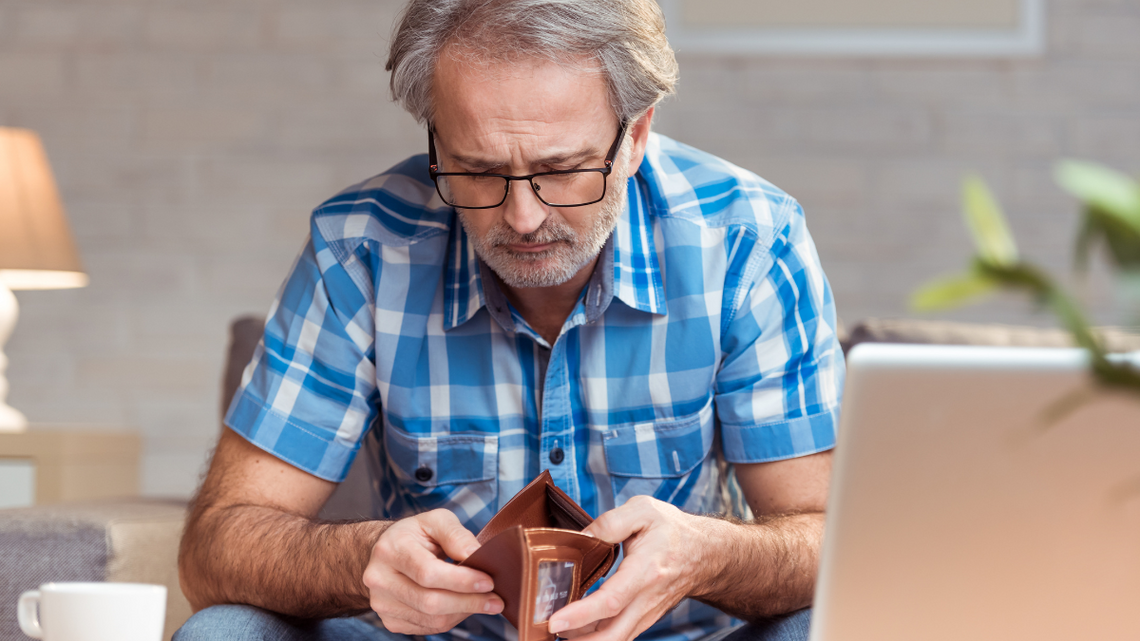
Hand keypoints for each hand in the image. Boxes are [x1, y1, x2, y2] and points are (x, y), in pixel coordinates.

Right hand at [362, 509, 503, 633]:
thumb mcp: (436, 521)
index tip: (488, 582)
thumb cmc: (416, 535)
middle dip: (468, 602)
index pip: (428, 573)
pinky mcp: (390, 620)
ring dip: (463, 612)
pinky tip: (462, 606)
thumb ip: (456, 535)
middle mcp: (379, 579)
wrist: (386, 552)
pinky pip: (427, 627)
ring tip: (484, 602)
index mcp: (390, 550)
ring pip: (431, 619)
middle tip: (495, 601)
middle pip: (430, 602)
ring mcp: (382, 604)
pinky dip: (451, 619)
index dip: (461, 580)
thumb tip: (476, 555)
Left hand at [548, 496, 716, 640]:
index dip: (582, 614)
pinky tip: (575, 630)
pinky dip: (595, 638)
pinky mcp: (643, 619)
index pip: (612, 600)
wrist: (705, 554)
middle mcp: (647, 599)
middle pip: (613, 635)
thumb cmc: (673, 531)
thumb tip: (582, 537)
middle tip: (548, 633)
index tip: (555, 621)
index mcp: (646, 570)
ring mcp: (646, 613)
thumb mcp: (643, 510)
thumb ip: (610, 522)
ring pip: (615, 639)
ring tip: (556, 631)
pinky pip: (619, 635)